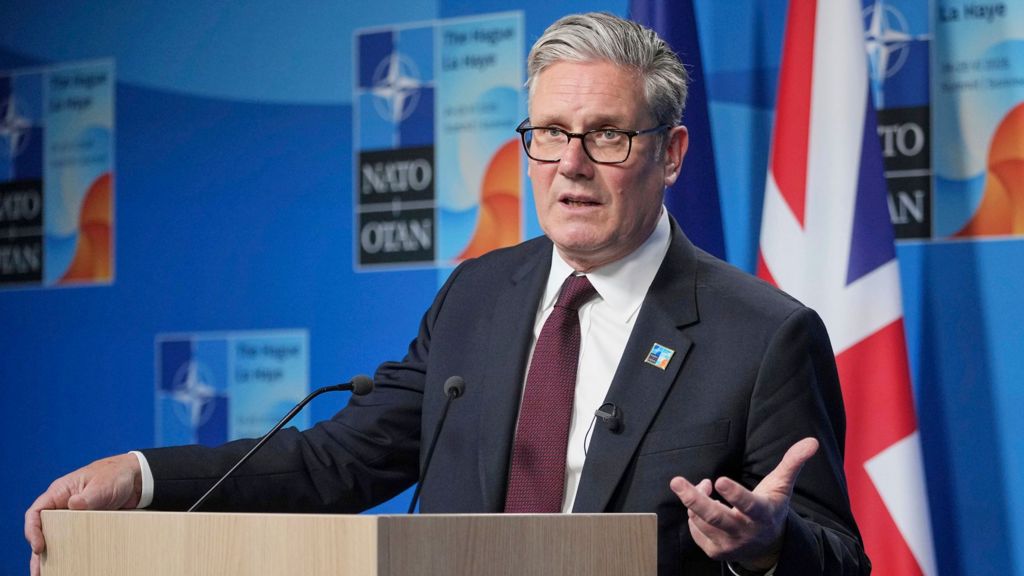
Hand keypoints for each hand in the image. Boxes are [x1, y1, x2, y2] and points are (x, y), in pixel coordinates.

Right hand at [25, 453, 142, 575]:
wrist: (137, 479)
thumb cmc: (115, 475)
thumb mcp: (102, 484)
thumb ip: (88, 496)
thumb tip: (73, 505)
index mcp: (60, 493)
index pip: (36, 513)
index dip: (33, 530)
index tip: (39, 546)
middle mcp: (62, 507)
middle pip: (43, 531)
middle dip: (39, 552)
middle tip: (39, 572)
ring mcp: (74, 518)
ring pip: (57, 539)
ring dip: (53, 557)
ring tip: (48, 574)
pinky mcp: (86, 526)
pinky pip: (75, 541)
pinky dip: (72, 554)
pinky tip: (70, 566)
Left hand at [670, 437, 818, 570]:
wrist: (767, 545)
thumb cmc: (771, 507)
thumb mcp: (782, 486)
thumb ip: (793, 463)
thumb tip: (811, 441)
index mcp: (762, 514)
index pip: (748, 505)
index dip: (734, 494)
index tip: (718, 479)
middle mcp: (745, 533)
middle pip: (715, 517)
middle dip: (694, 499)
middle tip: (676, 482)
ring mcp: (728, 545)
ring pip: (701, 521)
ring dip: (696, 499)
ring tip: (704, 485)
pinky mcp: (715, 551)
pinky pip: (695, 529)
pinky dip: (693, 513)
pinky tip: (705, 503)